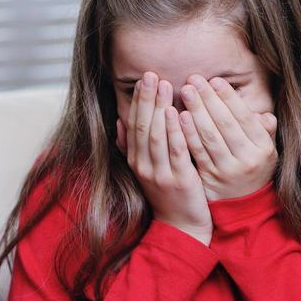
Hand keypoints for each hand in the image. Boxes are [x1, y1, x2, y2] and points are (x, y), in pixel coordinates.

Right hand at [116, 72, 210, 244]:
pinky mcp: (178, 180)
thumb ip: (131, 147)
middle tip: (152, 75)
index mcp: (135, 161)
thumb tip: (120, 123)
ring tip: (166, 86)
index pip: (134, 125)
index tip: (145, 79)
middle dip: (147, 99)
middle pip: (143, 126)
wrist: (181, 226)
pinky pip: (175, 152)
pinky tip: (178, 113)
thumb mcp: (146, 170)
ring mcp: (159, 174)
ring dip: (160, 109)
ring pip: (157, 136)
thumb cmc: (168, 195)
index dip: (139, 101)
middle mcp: (143, 166)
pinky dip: (175, 131)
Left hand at [177, 75, 278, 200]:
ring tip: (185, 92)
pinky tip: (178, 117)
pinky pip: (196, 152)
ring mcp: (227, 170)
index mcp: (263, 148)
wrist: (241, 207)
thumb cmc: (250, 169)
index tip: (215, 80)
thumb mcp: (264, 151)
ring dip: (196, 112)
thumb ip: (263, 131)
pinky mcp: (208, 178)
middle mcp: (247, 159)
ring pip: (210, 137)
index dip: (228, 98)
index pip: (243, 117)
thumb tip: (264, 115)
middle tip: (194, 80)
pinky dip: (187, 133)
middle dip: (208, 100)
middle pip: (225, 124)